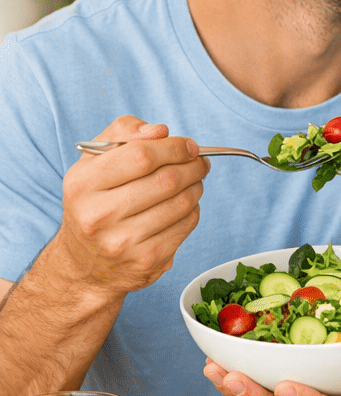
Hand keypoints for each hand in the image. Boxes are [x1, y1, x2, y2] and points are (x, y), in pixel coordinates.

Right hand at [56, 116, 208, 296]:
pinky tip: (184, 205)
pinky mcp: (147, 260)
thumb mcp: (94, 162)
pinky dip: (193, 210)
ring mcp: (123, 242)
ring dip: (196, 186)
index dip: (174, 147)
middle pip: (167, 180)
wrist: (85, 264)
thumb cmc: (96, 201)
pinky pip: (187, 225)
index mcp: (83, 184)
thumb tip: (160, 131)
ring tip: (194, 181)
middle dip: (193, 166)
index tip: (189, 146)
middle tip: (201, 162)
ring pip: (183, 203)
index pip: (141, 156)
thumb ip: (123, 133)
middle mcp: (99, 215)